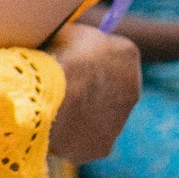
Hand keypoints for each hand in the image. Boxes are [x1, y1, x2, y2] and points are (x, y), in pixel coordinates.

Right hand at [45, 22, 141, 163]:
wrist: (45, 92)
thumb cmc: (52, 54)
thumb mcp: (67, 31)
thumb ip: (77, 37)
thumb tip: (68, 40)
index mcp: (127, 54)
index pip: (110, 56)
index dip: (85, 60)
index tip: (66, 62)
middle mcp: (133, 89)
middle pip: (107, 90)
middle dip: (87, 91)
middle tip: (57, 90)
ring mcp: (119, 122)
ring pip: (96, 118)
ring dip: (79, 115)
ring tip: (48, 110)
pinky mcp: (102, 146)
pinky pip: (84, 141)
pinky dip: (69, 138)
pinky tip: (48, 129)